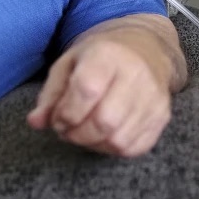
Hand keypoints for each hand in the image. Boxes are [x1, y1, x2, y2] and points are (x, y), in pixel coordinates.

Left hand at [27, 15, 183, 157]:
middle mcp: (136, 74)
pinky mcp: (162, 116)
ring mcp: (154, 98)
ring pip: (119, 139)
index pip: (86, 90)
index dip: (66, 113)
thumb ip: (50, 94)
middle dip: (77, 134)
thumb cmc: (100, 58)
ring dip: (93, 144)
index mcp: (108, 54)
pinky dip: (111, 149)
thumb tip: (36, 122)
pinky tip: (103, 136)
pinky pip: (134, 148)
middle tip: (67, 130)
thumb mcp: (69, 64)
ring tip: (83, 132)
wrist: (145, 49)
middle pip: (104, 121)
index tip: (58, 118)